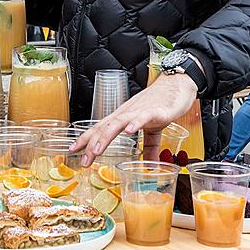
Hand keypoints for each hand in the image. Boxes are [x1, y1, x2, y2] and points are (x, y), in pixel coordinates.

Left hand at [70, 73, 197, 165]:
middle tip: (83, 160)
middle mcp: (127, 114)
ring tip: (96, 150)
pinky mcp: (155, 111)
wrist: (177, 84)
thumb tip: (150, 165)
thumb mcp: (154, 130)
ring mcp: (139, 112)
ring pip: (117, 123)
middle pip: (104, 128)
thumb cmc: (162, 103)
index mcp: (123, 118)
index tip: (72, 150)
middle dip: (91, 144)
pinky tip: (128, 132)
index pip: (99, 129)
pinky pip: (142, 118)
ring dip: (105, 137)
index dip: (85, 139)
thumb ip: (150, 147)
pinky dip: (135, 124)